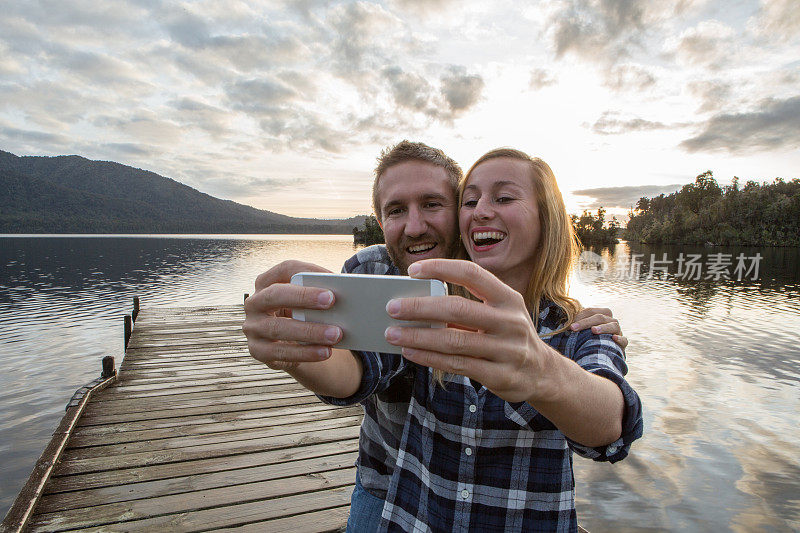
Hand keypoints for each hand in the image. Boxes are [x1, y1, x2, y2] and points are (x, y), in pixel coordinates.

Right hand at [243, 260, 341, 370]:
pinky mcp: (257, 350)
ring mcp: (252, 328)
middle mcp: (255, 303)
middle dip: (304, 296)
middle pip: (275, 294)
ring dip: (309, 331)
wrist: (290, 345)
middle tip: (331, 300)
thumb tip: (345, 296)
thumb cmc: (302, 315)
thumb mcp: (307, 303)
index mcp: (267, 282)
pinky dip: (305, 353)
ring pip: (277, 328)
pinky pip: (280, 353)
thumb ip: (318, 296)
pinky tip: (324, 352)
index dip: (308, 270)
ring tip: (335, 334)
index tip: (333, 277)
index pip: (285, 269)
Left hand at [383, 258, 551, 403]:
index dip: (441, 268)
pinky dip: (429, 358)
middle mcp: (509, 321)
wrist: (542, 373)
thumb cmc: (508, 335)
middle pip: (457, 309)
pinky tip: (410, 352)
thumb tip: (419, 303)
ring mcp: (506, 350)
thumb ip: (468, 307)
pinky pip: (457, 365)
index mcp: (508, 298)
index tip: (412, 270)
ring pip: (453, 340)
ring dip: (418, 337)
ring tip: (393, 333)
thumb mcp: (500, 313)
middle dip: (420, 307)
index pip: (471, 274)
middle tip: (392, 307)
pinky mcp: (499, 375)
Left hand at [570, 307, 626, 350]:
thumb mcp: (582, 331)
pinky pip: (624, 340)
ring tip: (593, 330)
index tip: (569, 324)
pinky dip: (620, 339)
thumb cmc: (588, 340)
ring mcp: (618, 332)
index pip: (591, 311)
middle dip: (586, 322)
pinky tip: (614, 338)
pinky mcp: (622, 344)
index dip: (580, 316)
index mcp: (602, 315)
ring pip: (614, 326)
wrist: (602, 355)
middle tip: (573, 328)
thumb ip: (576, 325)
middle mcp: (611, 321)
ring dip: (603, 327)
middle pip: (600, 317)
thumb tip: (562, 324)